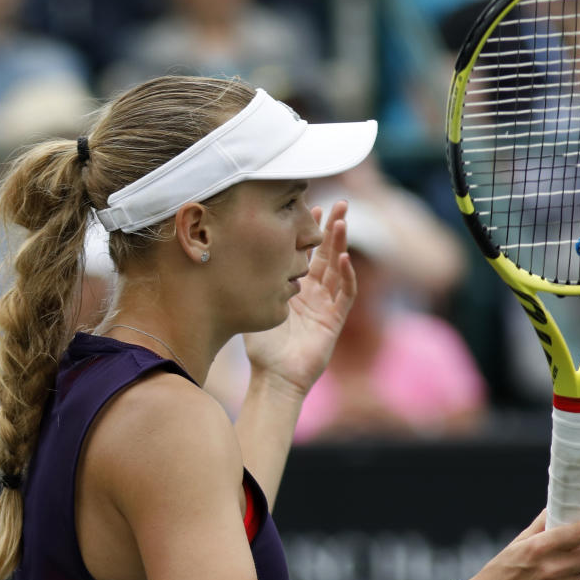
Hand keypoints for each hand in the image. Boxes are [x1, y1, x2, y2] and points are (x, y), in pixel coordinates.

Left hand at [243, 201, 356, 398]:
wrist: (274, 377)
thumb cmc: (261, 348)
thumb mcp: (253, 304)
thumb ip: (251, 281)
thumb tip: (232, 251)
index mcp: (296, 288)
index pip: (308, 252)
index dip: (312, 230)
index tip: (311, 205)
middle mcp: (315, 294)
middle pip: (329, 254)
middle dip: (334, 228)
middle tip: (340, 202)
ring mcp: (327, 306)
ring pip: (340, 268)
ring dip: (342, 245)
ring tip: (343, 221)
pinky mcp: (335, 321)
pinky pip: (345, 294)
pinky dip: (347, 276)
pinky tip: (345, 258)